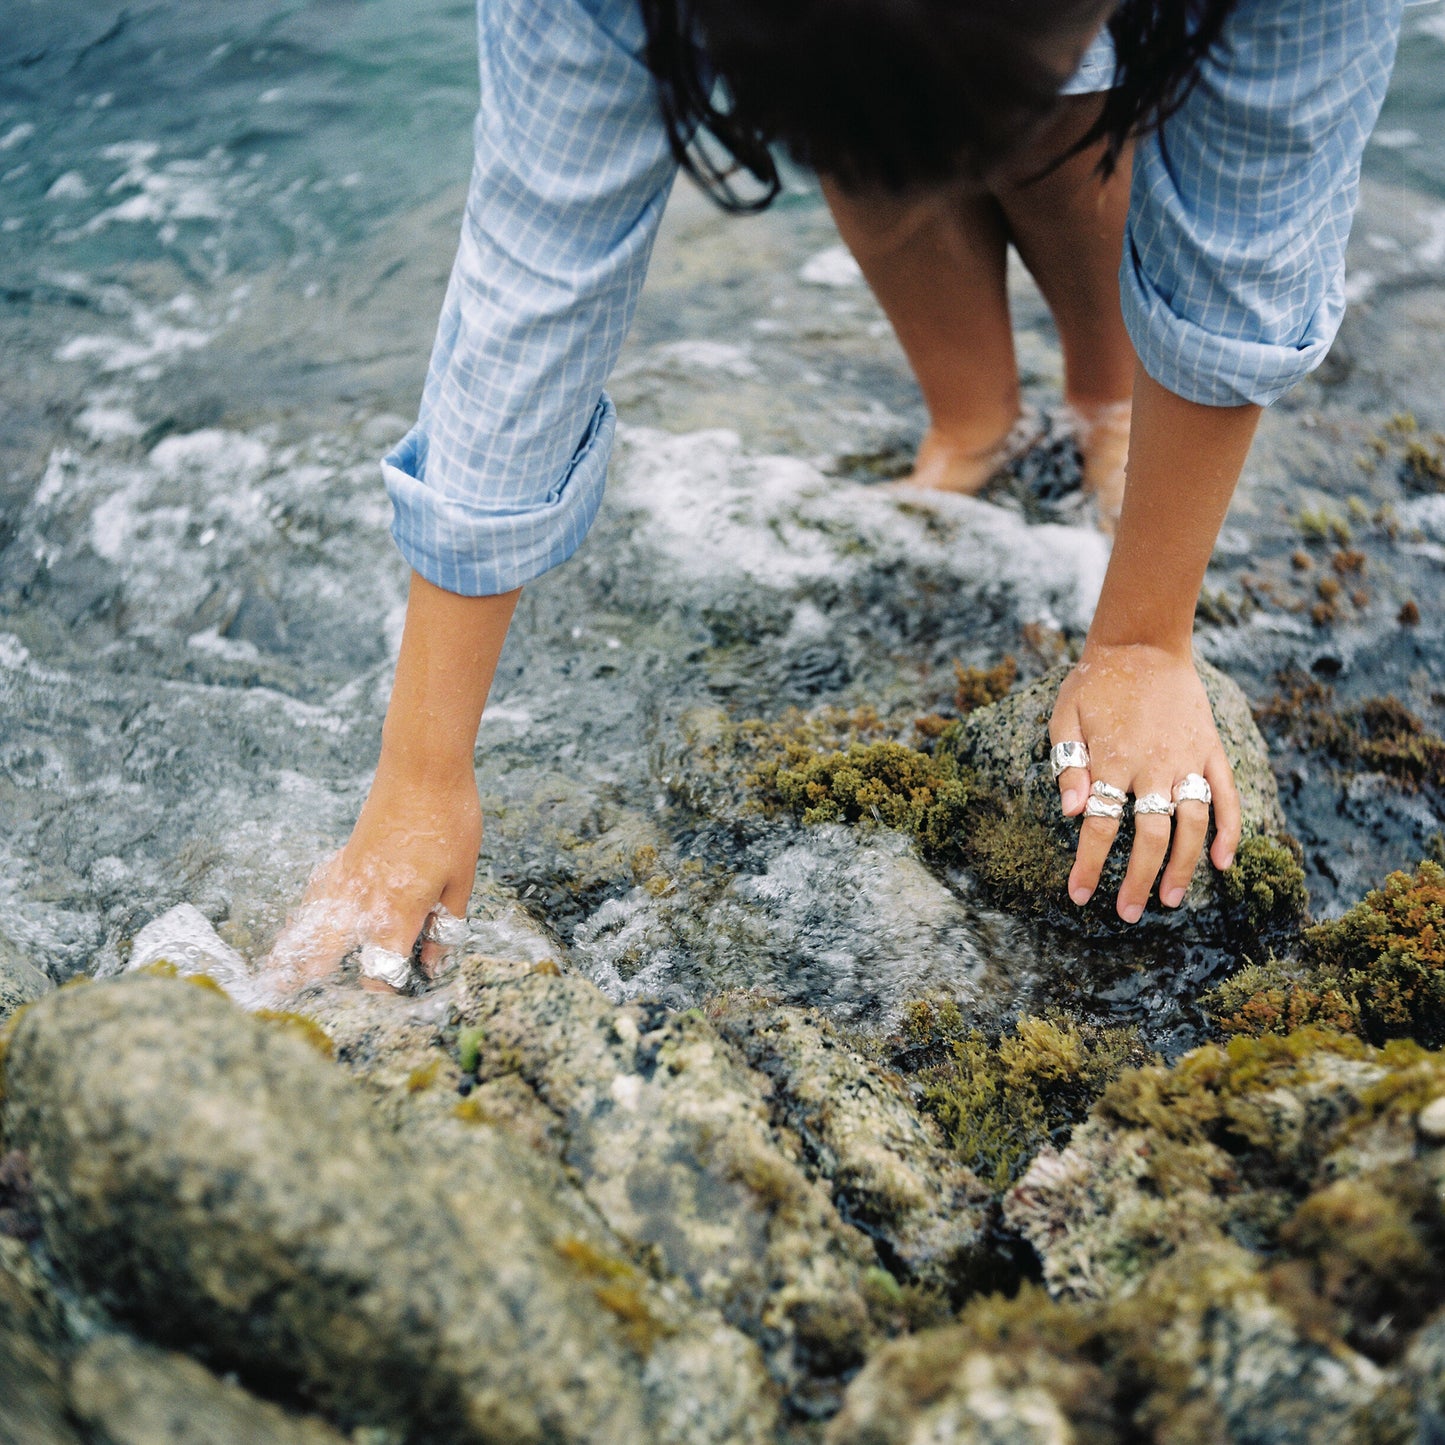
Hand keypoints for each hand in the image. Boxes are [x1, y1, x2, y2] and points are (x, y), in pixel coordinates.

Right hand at [266, 747, 480, 991]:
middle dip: (302, 980)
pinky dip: (305, 915)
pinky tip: (302, 922)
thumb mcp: (462, 879)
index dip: (383, 991)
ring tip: (273, 977)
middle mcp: (362, 900)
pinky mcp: (343, 856)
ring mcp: (346, 876)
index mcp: (396, 912)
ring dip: (294, 950)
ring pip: (310, 923)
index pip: (381, 969)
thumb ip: (446, 925)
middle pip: (323, 951)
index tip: (388, 1001)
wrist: (423, 768)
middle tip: (280, 1003)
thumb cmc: (449, 820)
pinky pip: (316, 895)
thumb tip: (434, 961)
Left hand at [1049, 643, 1240, 921]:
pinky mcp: (1212, 750)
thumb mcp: (1064, 716)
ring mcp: (1188, 759)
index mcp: (1114, 760)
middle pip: (1150, 837)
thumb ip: (1067, 765)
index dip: (1088, 865)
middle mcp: (1154, 766)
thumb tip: (1071, 814)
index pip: (1100, 828)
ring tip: (1171, 900)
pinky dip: (1230, 831)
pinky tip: (1223, 862)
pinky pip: (1227, 796)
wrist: (1143, 643)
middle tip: (1127, 914)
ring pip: (1193, 825)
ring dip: (1185, 867)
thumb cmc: (1096, 682)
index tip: (1078, 896)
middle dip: (1137, 880)